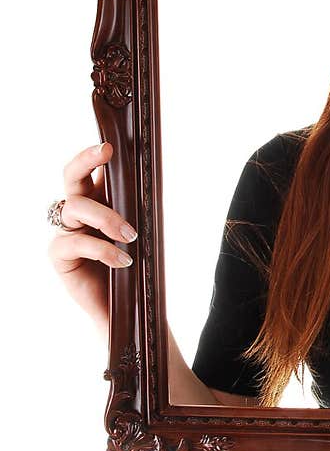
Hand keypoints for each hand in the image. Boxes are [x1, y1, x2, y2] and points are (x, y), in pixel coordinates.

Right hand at [47, 142, 137, 338]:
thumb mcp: (141, 232)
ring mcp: (66, 231)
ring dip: (106, 217)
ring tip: (131, 235)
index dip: (95, 154)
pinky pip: (76, 241)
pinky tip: (123, 260)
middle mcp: (77, 211)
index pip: (91, 169)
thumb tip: (150, 180)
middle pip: (71, 175)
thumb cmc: (135, 266)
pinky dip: (103, 249)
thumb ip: (137, 207)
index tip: (110, 144)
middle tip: (105, 150)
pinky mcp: (59, 255)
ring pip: (75, 206)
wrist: (127, 306)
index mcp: (98, 200)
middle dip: (86, 159)